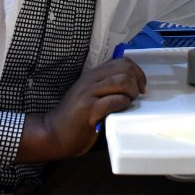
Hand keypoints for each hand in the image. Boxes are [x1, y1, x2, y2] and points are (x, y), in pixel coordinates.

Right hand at [19, 58, 145, 161]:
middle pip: (124, 69)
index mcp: (92, 75)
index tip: (141, 86)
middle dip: (137, 81)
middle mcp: (91, 80)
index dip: (137, 71)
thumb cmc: (75, 117)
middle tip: (138, 95)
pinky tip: (121, 110)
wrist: (52, 133)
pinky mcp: (89, 110)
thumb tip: (132, 85)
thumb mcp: (89, 95)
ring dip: (132, 92)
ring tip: (130, 102)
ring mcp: (89, 94)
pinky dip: (123, 104)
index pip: (121, 61)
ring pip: (121, 81)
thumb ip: (106, 87)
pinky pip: (113, 101)